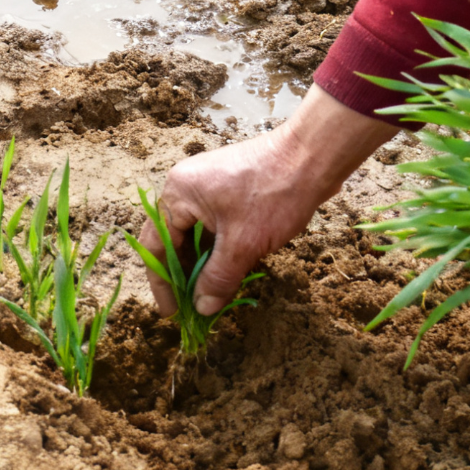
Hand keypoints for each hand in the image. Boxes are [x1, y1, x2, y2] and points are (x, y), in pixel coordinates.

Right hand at [141, 86, 398, 315]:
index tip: (172, 312)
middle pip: (175, 240)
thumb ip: (218, 279)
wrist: (313, 156)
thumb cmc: (273, 194)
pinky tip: (229, 275)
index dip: (162, 283)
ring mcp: (209, 187)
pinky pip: (216, 227)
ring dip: (205, 266)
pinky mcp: (231, 190)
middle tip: (195, 310)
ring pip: (198, 235)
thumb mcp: (243, 244)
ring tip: (213, 298)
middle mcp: (187, 187)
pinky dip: (220, 251)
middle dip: (185, 277)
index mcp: (178, 194)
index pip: (157, 245)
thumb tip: (202, 308)